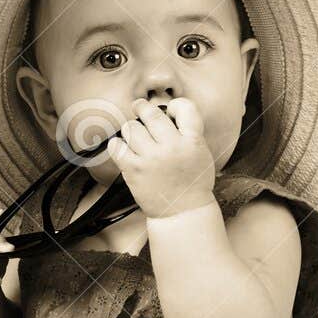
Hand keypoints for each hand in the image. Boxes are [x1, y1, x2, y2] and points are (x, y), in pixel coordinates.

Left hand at [106, 97, 217, 218]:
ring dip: (132, 130)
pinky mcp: (134, 170)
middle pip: (151, 113)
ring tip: (136, 138)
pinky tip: (124, 148)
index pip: (185, 107)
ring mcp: (151, 158)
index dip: (175, 105)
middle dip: (143, 108)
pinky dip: (118, 144)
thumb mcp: (201, 153)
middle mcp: (171, 147)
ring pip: (131, 127)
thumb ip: (188, 132)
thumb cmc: (192, 183)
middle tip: (139, 107)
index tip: (169, 110)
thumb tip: (168, 112)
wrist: (182, 212)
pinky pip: (117, 146)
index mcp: (193, 141)